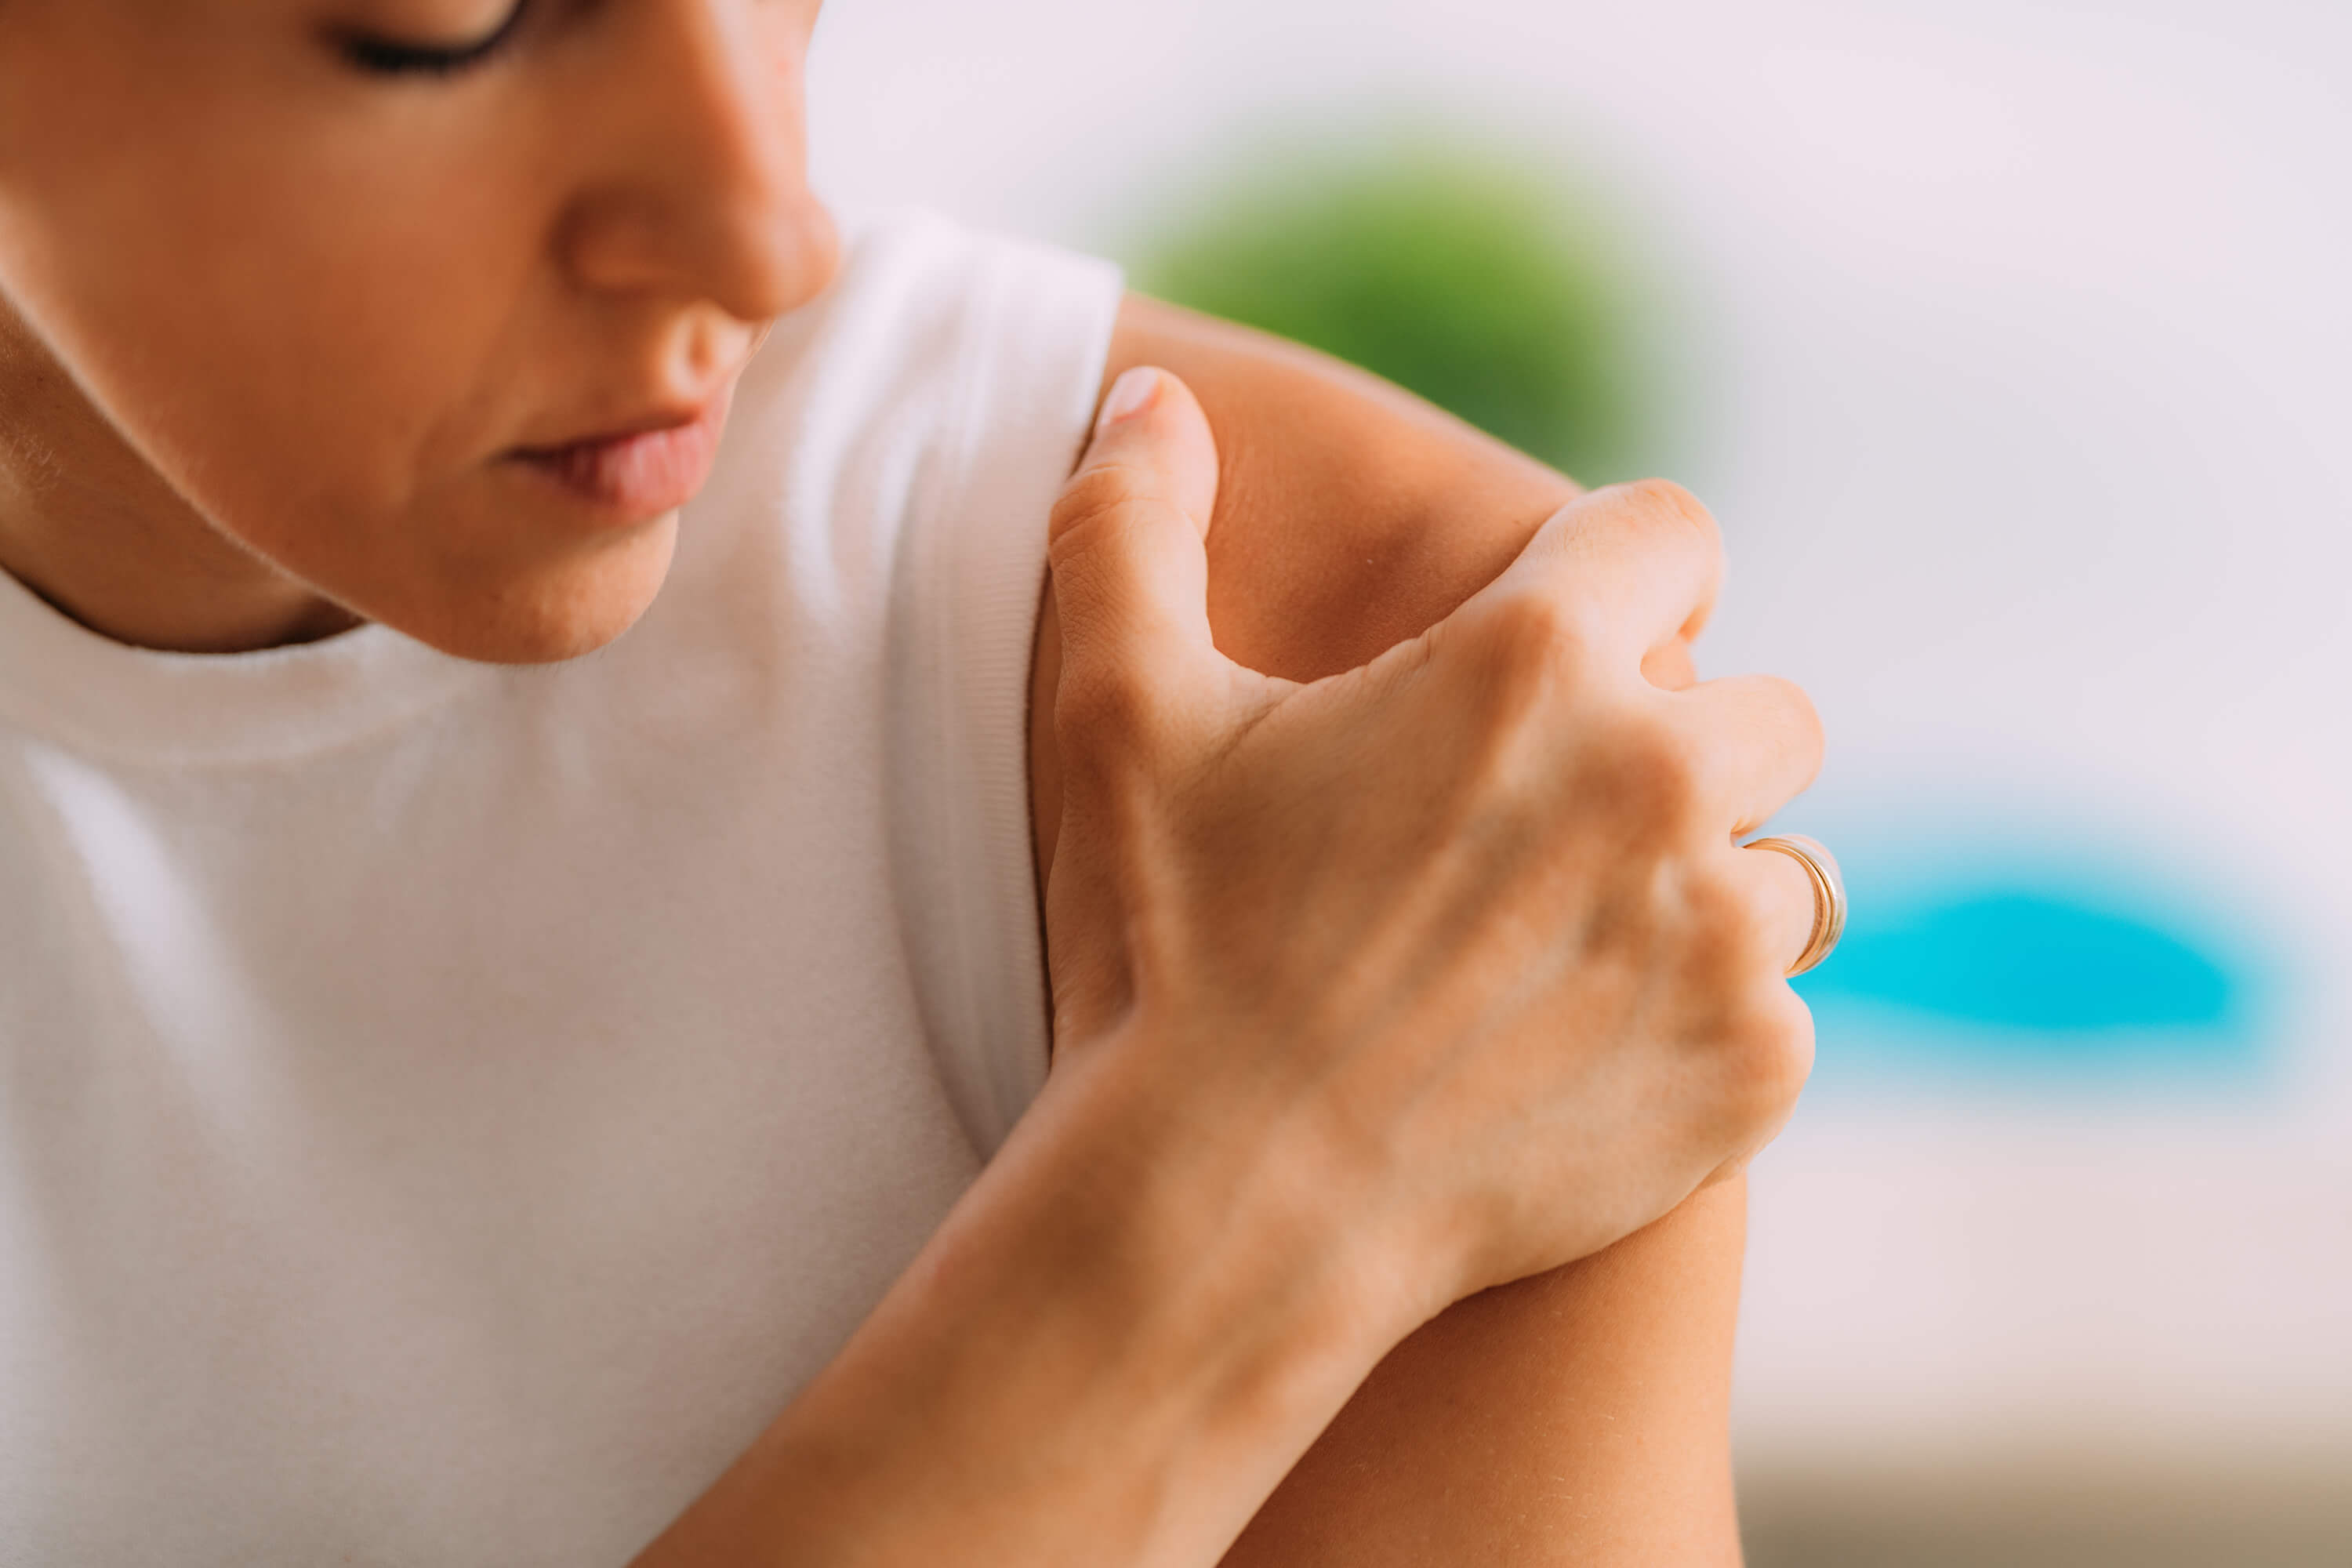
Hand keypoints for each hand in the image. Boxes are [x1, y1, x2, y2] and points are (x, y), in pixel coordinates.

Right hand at [1044, 368, 1823, 1316]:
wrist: (1223, 1210)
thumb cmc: (1168, 950)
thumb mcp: (1117, 715)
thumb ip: (1131, 524)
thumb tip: (1147, 393)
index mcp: (1534, 661)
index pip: (1674, 533)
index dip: (1621, 576)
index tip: (1568, 638)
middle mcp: (1664, 778)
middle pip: (1765, 705)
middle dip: (1680, 739)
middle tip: (1558, 818)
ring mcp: (1724, 937)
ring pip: (1789, 863)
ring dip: (1706, 884)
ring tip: (1576, 941)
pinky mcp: (1751, 1074)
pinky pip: (1781, 1011)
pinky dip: (1707, 1025)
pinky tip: (1582, 1054)